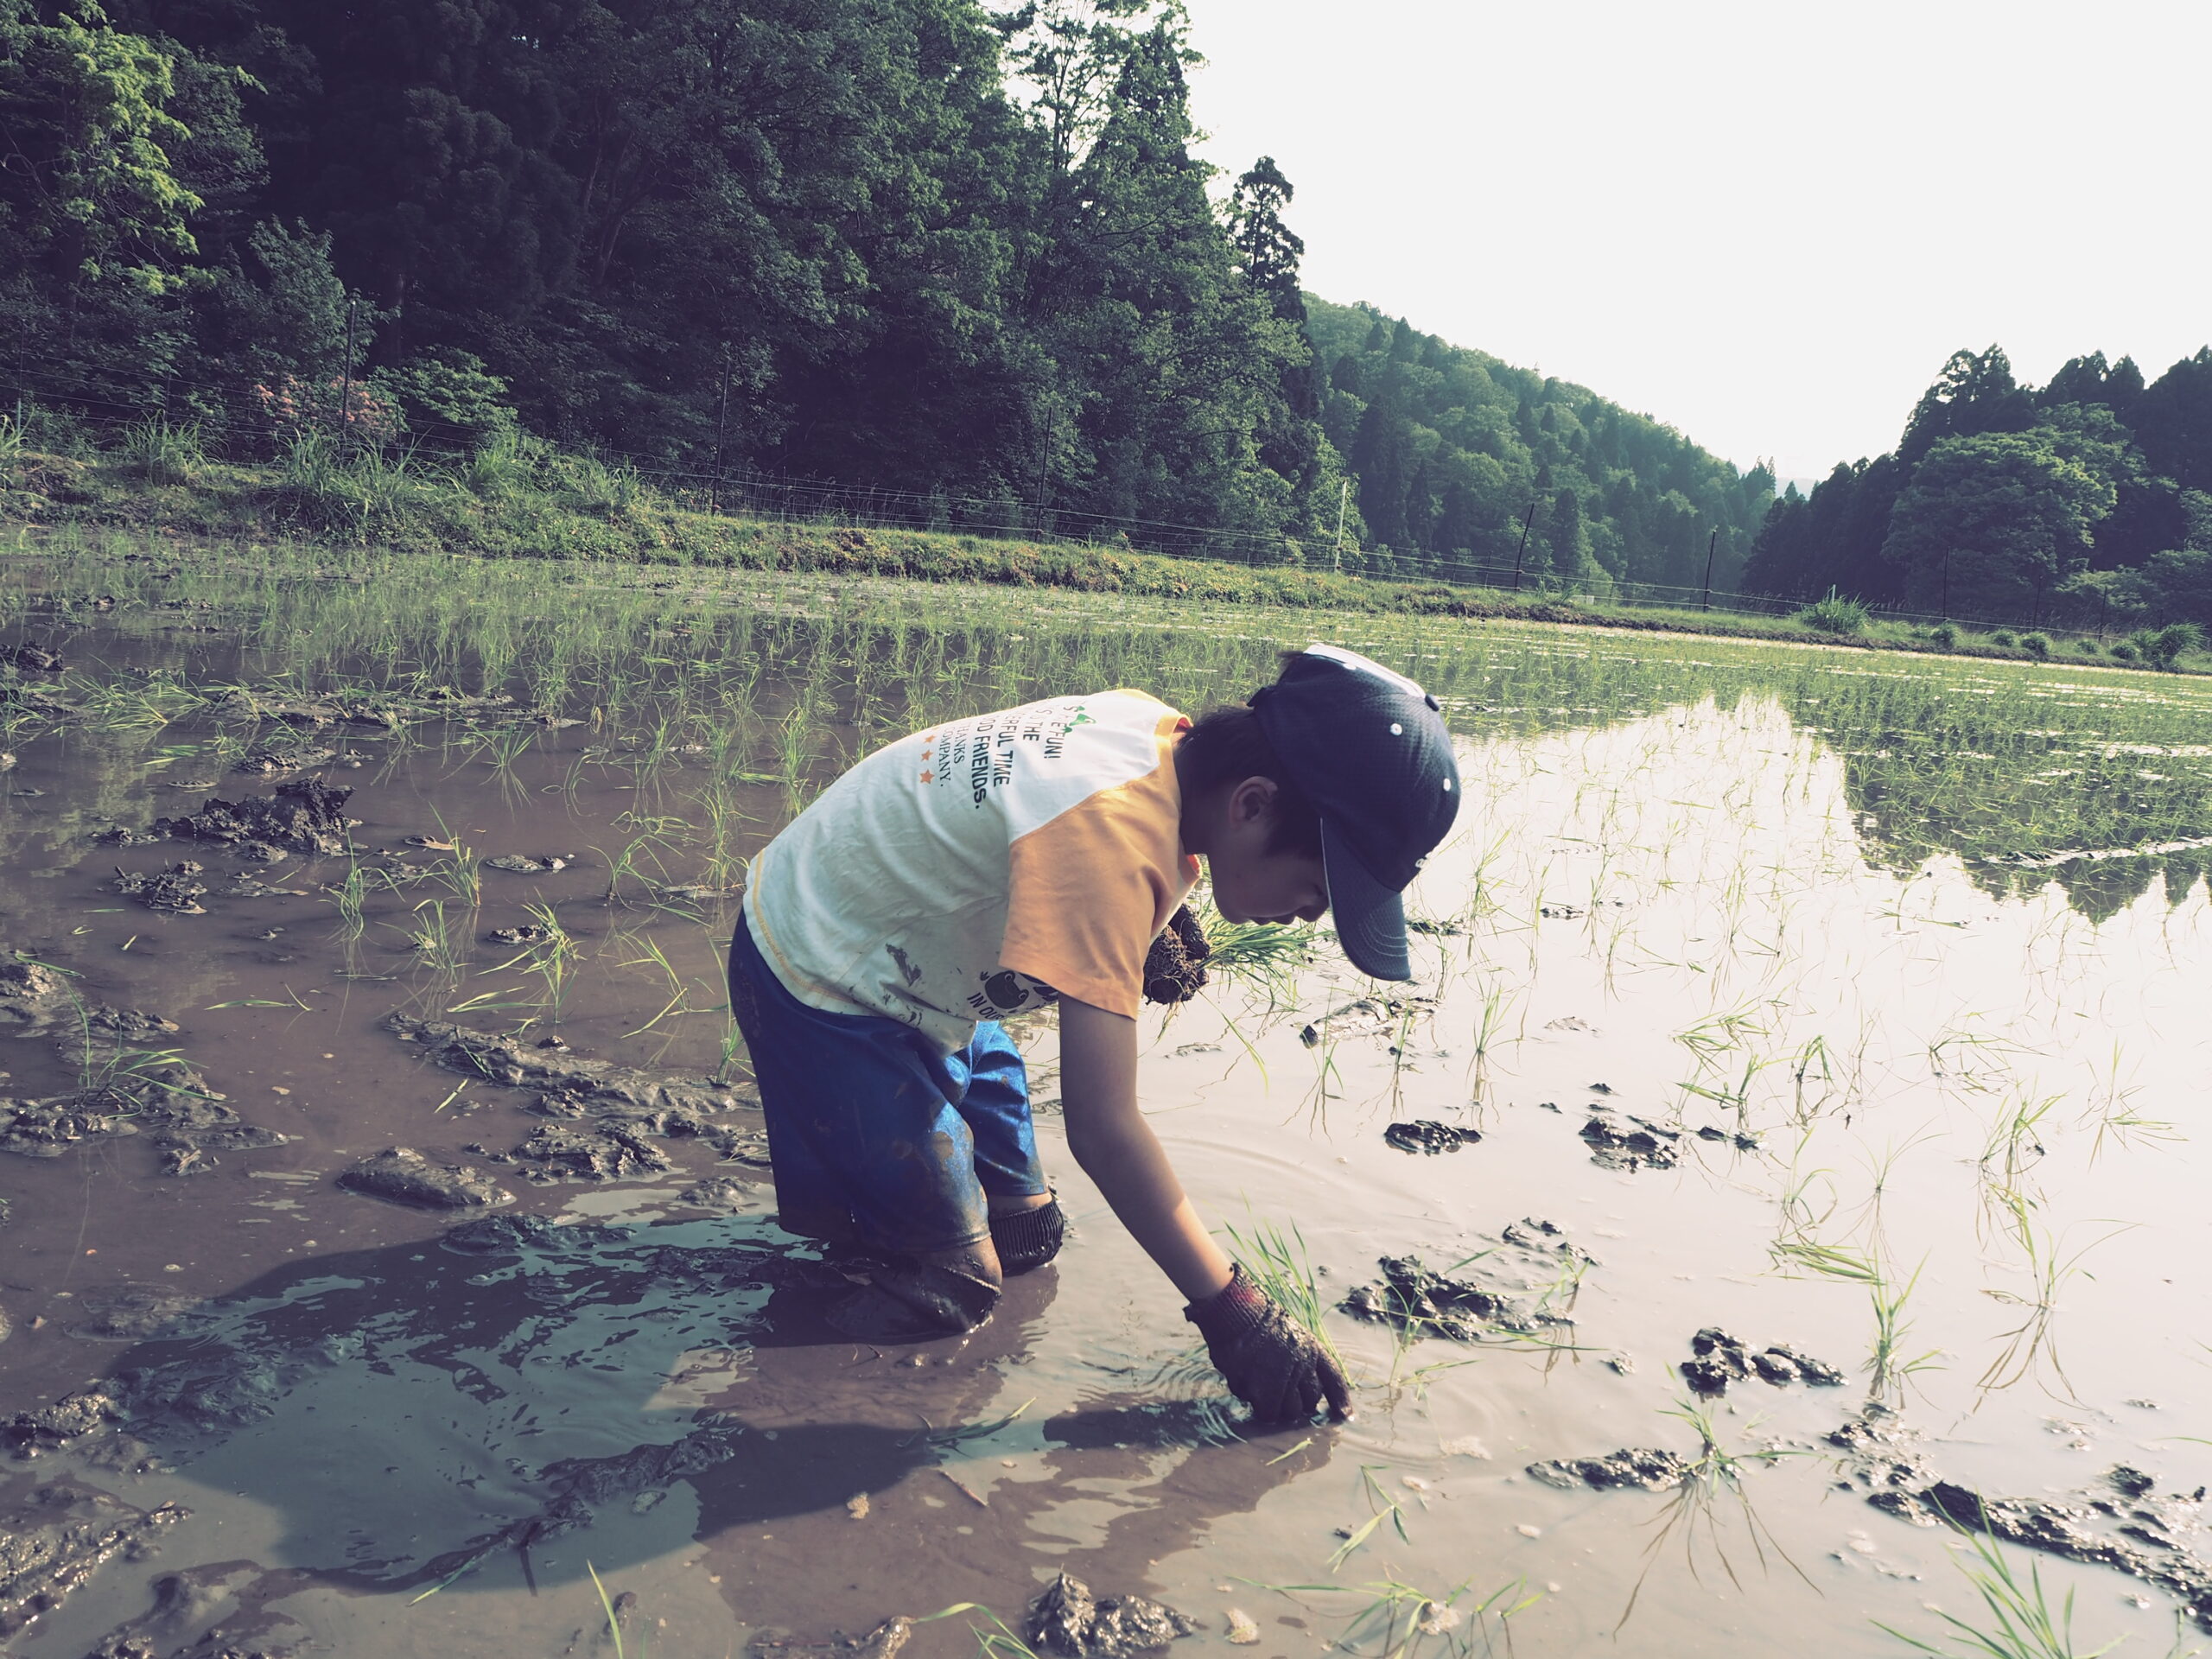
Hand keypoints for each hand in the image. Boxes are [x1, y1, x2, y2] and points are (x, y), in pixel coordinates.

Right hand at [1185, 1264, 1352, 1423]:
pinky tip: (1247, 1385)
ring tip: (1259, 1388)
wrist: (1235, 1312)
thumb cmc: (1255, 1318)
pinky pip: (1266, 1413)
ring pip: (1289, 1413)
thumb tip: (1298, 1388)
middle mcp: (1303, 1365)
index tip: (1345, 1416)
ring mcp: (1284, 1380)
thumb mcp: (1286, 1331)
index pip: (1333, 1377)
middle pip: (1310, 1402)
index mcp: (1310, 1348)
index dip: (1340, 1398)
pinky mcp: (1264, 1392)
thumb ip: (1296, 1356)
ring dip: (1276, 1406)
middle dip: (1298, 1404)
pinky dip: (1257, 1405)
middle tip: (1279, 1395)